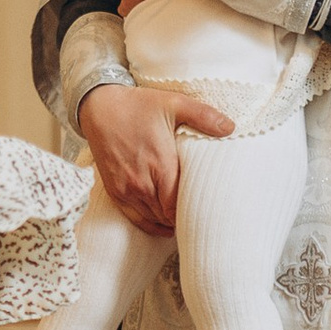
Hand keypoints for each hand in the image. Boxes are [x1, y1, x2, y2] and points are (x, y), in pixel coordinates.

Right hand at [78, 83, 233, 233]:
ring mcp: (126, 188)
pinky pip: (134, 217)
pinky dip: (150, 225)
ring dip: (169, 221)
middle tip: (203, 215)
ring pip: (153, 218)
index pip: (180, 204)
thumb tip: (231, 127)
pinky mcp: (115, 190)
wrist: (99, 106)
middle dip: (184, 216)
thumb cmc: (138, 105)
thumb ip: (203, 116)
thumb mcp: (174, 103)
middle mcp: (142, 182)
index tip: (208, 209)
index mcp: (161, 164)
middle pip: (168, 214)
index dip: (194, 211)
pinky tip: (164, 226)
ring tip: (187, 220)